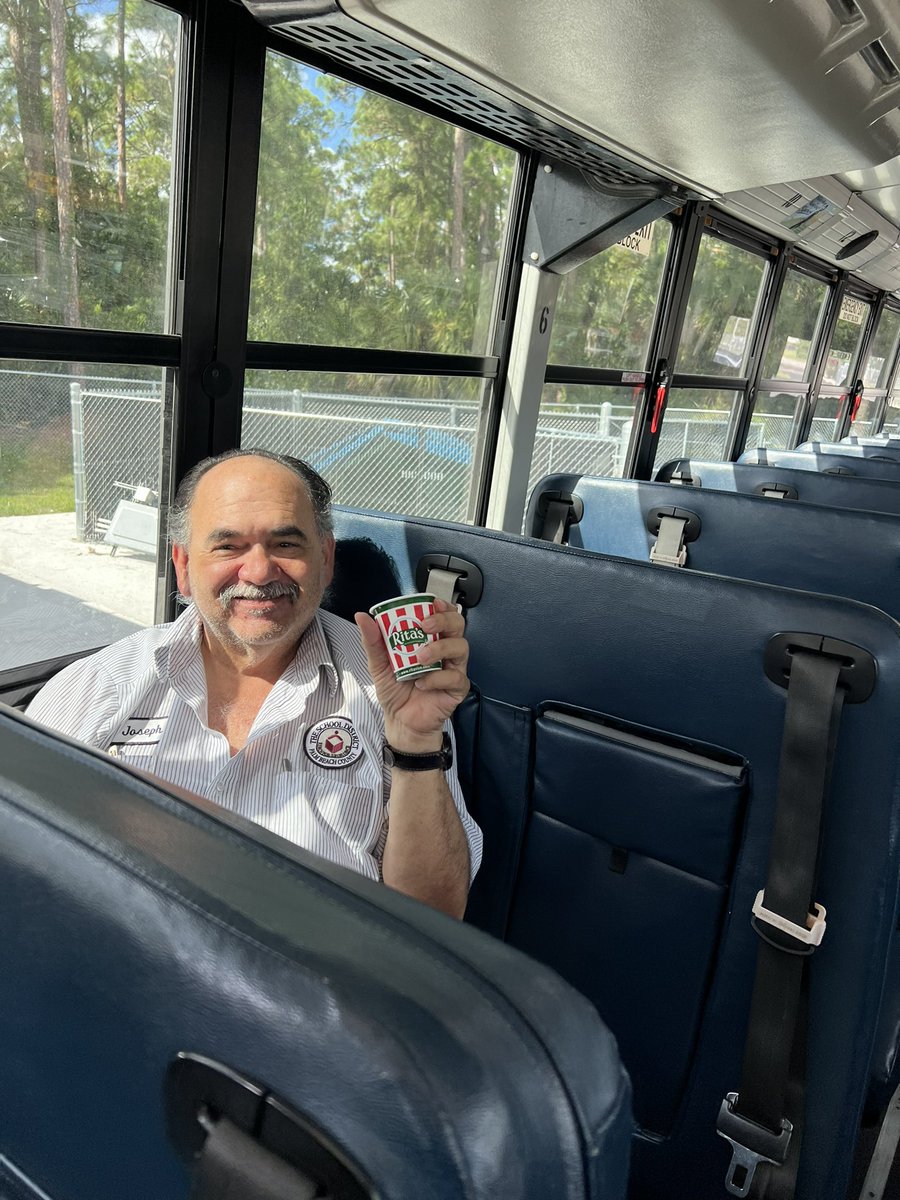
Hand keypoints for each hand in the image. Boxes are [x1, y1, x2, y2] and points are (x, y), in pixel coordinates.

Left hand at [354, 599, 469, 750]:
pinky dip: (437, 678)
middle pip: (458, 625)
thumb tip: (363, 617)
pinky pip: (455, 677)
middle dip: (444, 620)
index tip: (432, 603)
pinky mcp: (457, 688)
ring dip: (440, 648)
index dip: (442, 606)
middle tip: (425, 625)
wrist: (400, 721)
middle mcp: (445, 651)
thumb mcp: (379, 664)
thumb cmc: (395, 691)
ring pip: (460, 647)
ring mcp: (453, 668)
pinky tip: (422, 683)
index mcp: (429, 639)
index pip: (443, 615)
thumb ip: (373, 641)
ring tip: (420, 658)